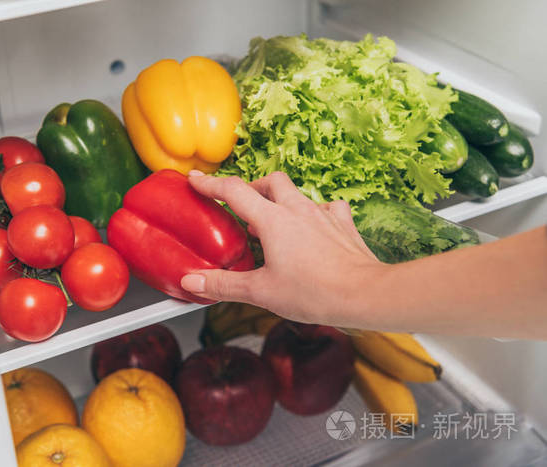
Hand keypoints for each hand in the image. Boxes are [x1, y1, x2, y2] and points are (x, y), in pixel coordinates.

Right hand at [180, 171, 387, 325]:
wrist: (365, 295)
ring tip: (272, 222)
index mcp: (273, 221)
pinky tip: (313, 227)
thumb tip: (192, 281)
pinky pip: (326, 208)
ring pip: (297, 193)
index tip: (196, 179)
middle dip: (252, 187)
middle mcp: (298, 210)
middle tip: (241, 204)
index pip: (233, 191)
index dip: (210, 184)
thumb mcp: (261, 292)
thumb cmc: (315, 293)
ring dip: (281, 201)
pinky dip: (314, 213)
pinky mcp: (342, 225)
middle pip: (270, 181)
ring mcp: (323, 214)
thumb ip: (224, 284)